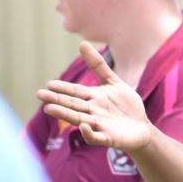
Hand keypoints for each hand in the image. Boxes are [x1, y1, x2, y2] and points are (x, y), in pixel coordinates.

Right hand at [36, 41, 153, 150]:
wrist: (142, 128)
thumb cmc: (126, 105)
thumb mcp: (114, 82)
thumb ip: (98, 66)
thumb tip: (82, 43)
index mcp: (93, 98)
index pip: (75, 92)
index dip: (63, 88)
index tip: (48, 84)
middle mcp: (92, 112)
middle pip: (73, 105)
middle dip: (57, 100)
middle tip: (39, 95)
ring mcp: (99, 125)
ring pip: (79, 119)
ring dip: (65, 115)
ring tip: (50, 109)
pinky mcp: (109, 138)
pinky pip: (97, 137)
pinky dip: (89, 133)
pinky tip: (83, 126)